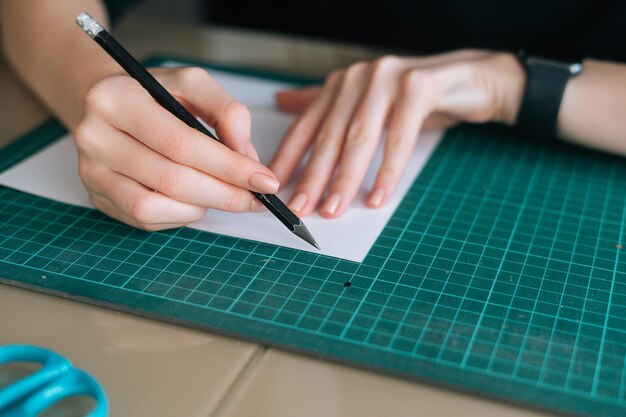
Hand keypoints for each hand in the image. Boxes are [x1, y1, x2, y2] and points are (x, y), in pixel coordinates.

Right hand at [74, 67, 277, 230]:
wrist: (105, 105)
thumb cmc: (154, 94)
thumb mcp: (193, 84)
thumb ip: (227, 112)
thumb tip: (247, 159)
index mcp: (117, 99)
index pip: (182, 143)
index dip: (229, 167)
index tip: (265, 180)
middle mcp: (95, 137)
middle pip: (172, 180)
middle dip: (225, 194)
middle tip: (256, 198)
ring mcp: (92, 173)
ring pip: (155, 207)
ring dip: (201, 206)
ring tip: (221, 193)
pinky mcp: (98, 198)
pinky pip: (146, 219)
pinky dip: (181, 214)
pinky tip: (195, 199)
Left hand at [271, 50, 524, 217]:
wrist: (468, 81)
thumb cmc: (413, 100)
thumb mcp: (366, 104)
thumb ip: (325, 106)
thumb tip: (282, 102)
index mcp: (341, 85)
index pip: (306, 126)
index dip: (288, 159)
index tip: (274, 189)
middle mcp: (359, 78)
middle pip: (330, 136)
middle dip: (313, 177)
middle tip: (301, 209)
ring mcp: (387, 80)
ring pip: (360, 138)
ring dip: (344, 179)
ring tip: (333, 209)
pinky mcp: (418, 88)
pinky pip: (399, 137)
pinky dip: (387, 170)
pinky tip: (378, 196)